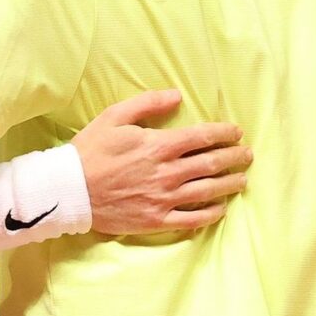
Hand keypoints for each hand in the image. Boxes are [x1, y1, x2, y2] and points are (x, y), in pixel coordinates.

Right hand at [71, 89, 252, 234]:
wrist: (68, 190)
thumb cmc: (90, 151)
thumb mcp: (114, 116)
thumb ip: (147, 103)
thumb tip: (176, 95)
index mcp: (158, 145)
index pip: (202, 137)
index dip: (224, 134)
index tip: (236, 132)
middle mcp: (166, 173)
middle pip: (211, 164)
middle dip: (234, 157)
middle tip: (247, 154)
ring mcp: (163, 199)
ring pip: (208, 191)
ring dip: (230, 184)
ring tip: (242, 179)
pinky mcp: (156, 220)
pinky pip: (192, 219)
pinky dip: (211, 213)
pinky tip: (221, 208)